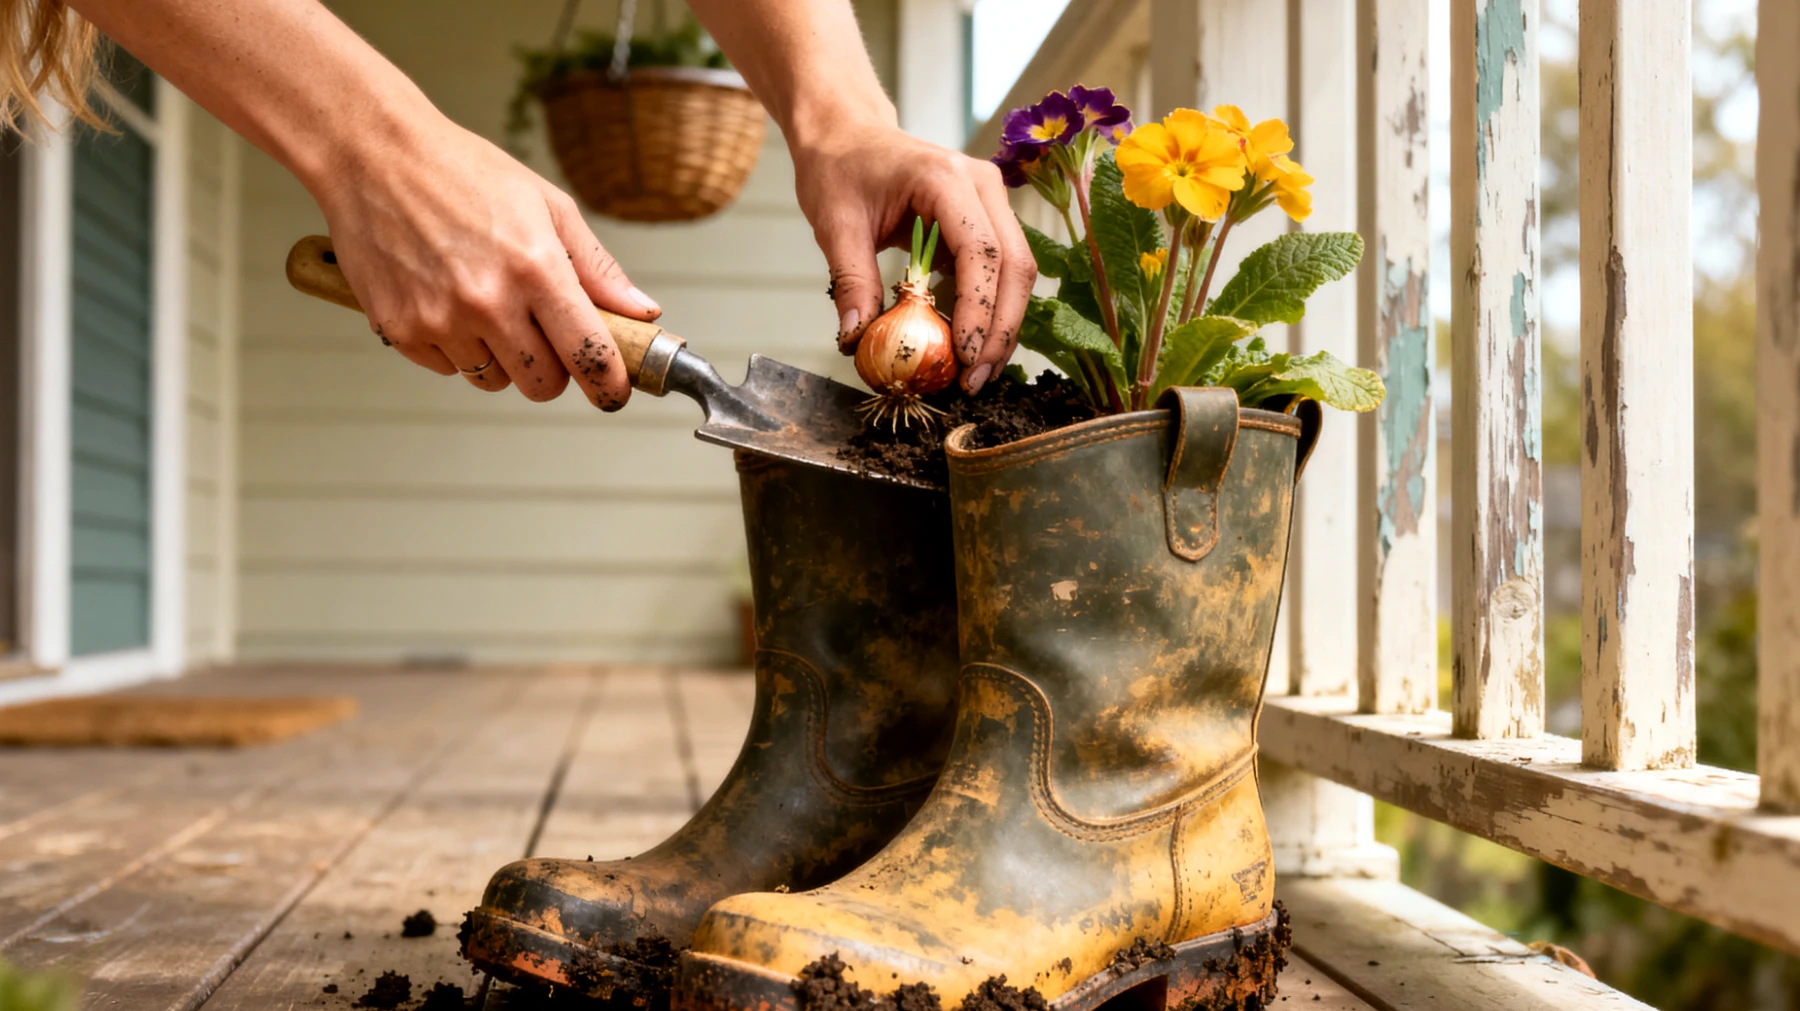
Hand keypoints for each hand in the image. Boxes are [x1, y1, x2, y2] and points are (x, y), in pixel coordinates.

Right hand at [309, 117, 659, 409]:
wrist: (372, 155)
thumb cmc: (464, 172)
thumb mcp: (547, 205)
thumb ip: (597, 267)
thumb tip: (642, 313)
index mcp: (535, 268)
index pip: (588, 354)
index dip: (609, 384)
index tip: (613, 393)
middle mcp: (488, 301)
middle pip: (542, 383)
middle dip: (552, 370)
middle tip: (542, 334)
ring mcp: (439, 319)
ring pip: (493, 380)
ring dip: (501, 358)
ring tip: (486, 304)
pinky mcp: (399, 329)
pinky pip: (448, 368)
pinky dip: (456, 348)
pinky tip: (446, 300)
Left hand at [793, 121, 1035, 394]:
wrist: (847, 134)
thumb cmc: (840, 169)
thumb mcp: (835, 225)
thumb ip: (851, 281)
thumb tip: (855, 341)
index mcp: (945, 178)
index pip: (981, 250)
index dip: (978, 309)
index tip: (962, 357)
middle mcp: (982, 184)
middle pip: (1014, 264)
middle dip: (999, 329)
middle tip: (975, 381)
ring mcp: (990, 200)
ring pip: (1016, 271)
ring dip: (1001, 326)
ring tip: (977, 374)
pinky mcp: (986, 218)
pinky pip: (1000, 270)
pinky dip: (990, 310)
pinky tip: (971, 347)